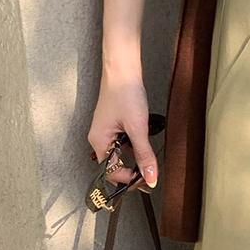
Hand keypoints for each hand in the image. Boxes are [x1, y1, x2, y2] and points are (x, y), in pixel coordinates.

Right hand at [88, 71, 158, 189]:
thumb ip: (144, 155)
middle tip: (150, 170)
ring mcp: (105, 131)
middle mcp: (99, 139)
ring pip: (120, 153)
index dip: (128, 179)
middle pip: (114, 164)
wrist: (123, 70)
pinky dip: (133, 144)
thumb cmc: (125, 94)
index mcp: (99, 142)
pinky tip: (143, 138)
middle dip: (131, 169)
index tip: (146, 179)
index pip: (110, 172)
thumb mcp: (138, 128)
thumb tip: (150, 178)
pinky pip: (122, 142)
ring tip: (148, 153)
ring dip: (134, 156)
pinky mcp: (113, 124)